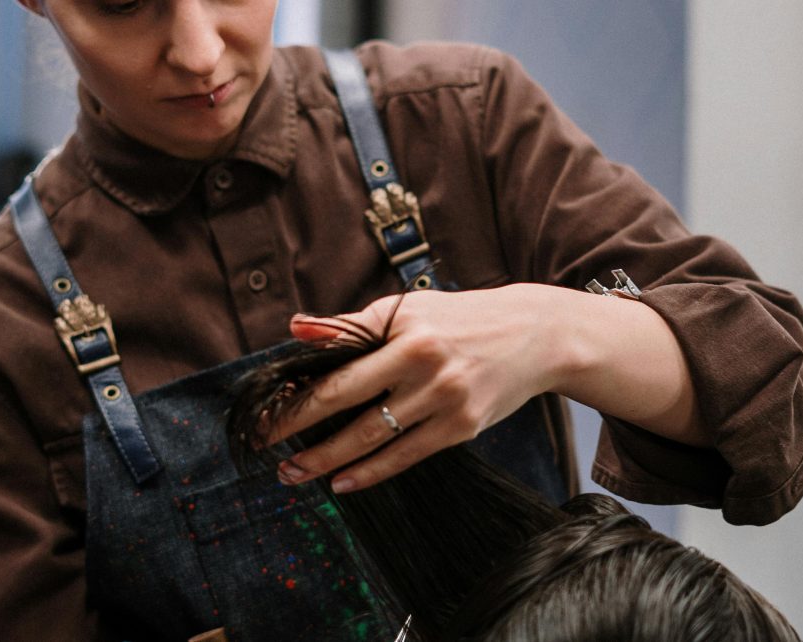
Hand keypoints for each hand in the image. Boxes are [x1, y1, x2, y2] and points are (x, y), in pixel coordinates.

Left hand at [267, 284, 578, 493]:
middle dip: (304, 435)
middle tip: (270, 452)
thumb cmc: (462, 319)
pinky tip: (343, 482)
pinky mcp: (463, 427)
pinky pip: (407, 456)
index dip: (299, 399)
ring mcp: (447, 399)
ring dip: (330, 461)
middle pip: (350, 409)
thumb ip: (352, 325)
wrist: (535, 335)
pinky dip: (371, 472)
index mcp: (407, 333)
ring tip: (296, 473)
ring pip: (375, 439)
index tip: (267, 416)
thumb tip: (297, 329)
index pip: (339, 371)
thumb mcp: (409, 310)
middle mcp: (426, 366)